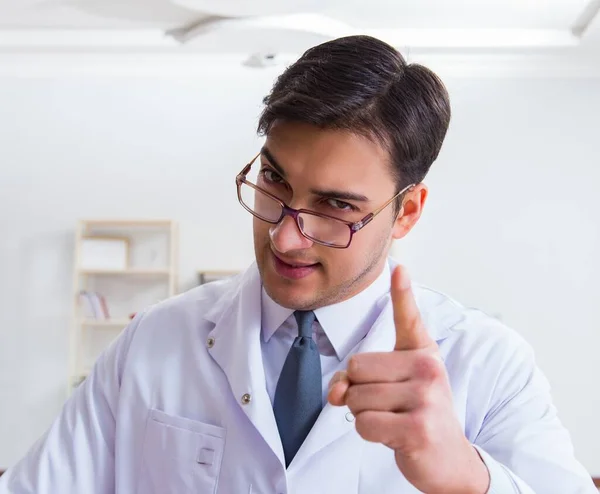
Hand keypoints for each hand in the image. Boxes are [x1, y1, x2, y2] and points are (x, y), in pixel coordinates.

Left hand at [328, 265, 489, 493]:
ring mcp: (426, 397)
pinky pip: (364, 423)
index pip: (409, 318)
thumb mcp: (392, 388)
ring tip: (392, 419)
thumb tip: (336, 392)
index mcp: (423, 353)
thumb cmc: (416, 414)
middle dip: (358, 391)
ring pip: (356, 398)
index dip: (402, 293)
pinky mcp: (418, 427)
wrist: (448, 459)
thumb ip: (358, 379)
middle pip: (356, 367)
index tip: (399, 267)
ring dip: (364, 414)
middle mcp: (428, 368)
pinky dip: (368, 433)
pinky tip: (394, 435)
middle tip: (387, 404)